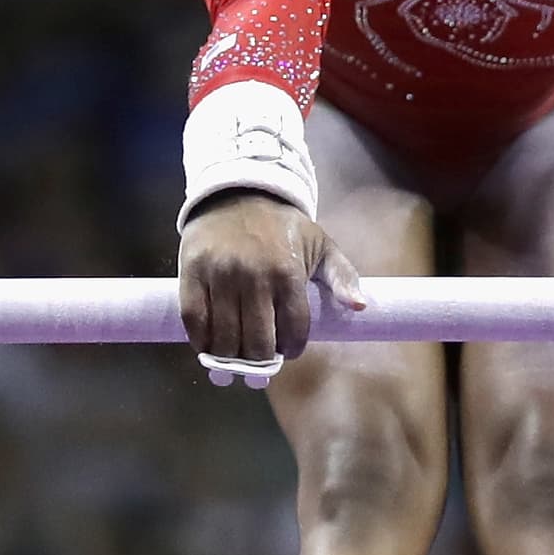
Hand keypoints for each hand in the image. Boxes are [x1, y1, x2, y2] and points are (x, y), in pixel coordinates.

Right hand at [178, 189, 364, 364]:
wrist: (238, 191)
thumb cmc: (283, 226)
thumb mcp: (321, 244)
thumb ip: (342, 276)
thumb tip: (361, 306)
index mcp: (288, 272)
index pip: (293, 330)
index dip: (292, 349)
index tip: (289, 352)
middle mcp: (253, 276)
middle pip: (257, 342)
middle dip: (261, 361)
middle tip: (262, 362)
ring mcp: (220, 275)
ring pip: (224, 338)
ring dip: (231, 358)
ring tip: (237, 359)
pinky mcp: (192, 273)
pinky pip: (194, 321)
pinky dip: (202, 343)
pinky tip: (211, 348)